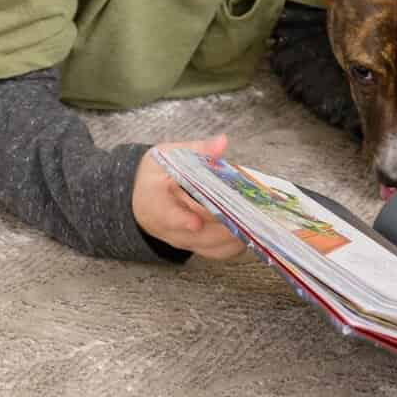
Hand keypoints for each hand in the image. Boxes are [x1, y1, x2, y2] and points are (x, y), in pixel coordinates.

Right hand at [132, 135, 248, 261]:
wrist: (143, 198)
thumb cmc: (156, 175)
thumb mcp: (168, 155)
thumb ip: (196, 149)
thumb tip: (221, 143)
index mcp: (154, 201)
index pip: (167, 215)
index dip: (182, 220)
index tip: (196, 223)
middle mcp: (167, 228)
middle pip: (198, 235)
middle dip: (223, 226)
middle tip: (246, 213)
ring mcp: (183, 240)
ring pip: (210, 246)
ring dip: (233, 236)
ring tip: (254, 220)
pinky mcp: (196, 246)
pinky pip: (217, 252)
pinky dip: (234, 244)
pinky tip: (250, 229)